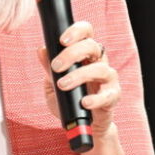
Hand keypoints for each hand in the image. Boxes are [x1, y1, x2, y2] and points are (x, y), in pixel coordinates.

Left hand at [36, 20, 120, 138]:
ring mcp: (108, 78)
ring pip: (100, 69)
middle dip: (72, 53)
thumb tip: (41, 50)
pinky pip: (108, 94)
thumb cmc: (69, 98)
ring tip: (62, 85)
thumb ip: (48, 68)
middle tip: (56, 66)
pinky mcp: (113, 96)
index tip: (62, 40)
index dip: (76, 31)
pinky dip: (95, 98)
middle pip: (92, 46)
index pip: (86, 32)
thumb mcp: (52, 84)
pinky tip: (84, 102)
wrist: (82, 124)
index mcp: (85, 53)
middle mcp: (99, 61)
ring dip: (79, 76)